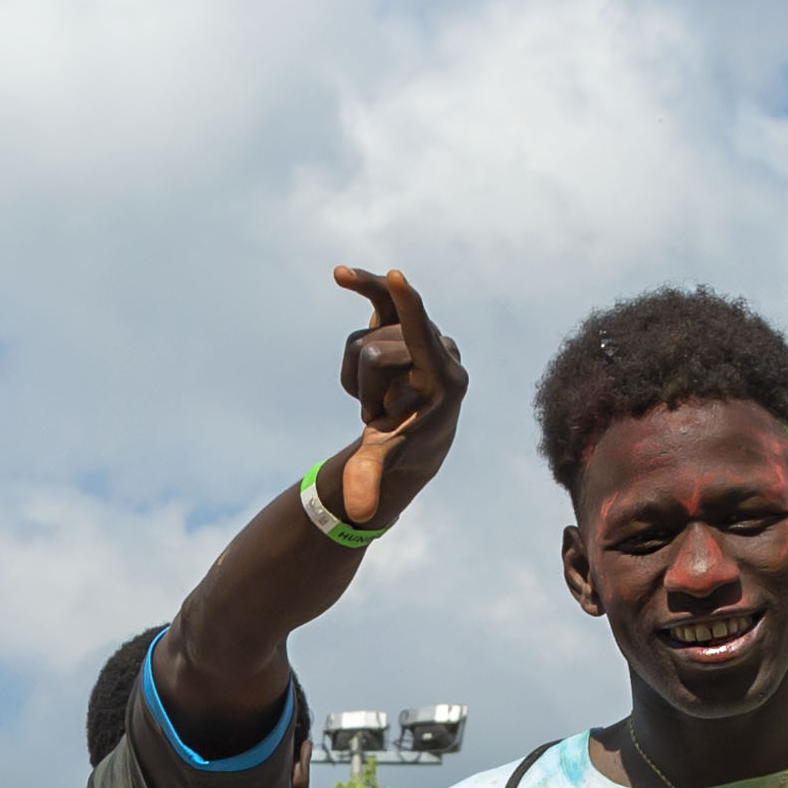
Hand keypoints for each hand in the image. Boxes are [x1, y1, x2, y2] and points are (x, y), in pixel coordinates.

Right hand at [328, 263, 472, 531]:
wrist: (419, 434)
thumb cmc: (405, 448)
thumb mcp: (387, 459)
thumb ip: (372, 479)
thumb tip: (360, 512)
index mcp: (447, 379)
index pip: (422, 337)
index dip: (407, 307)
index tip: (397, 276)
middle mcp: (441, 348)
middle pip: (374, 352)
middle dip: (363, 389)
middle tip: (379, 415)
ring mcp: (423, 331)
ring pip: (363, 339)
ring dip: (359, 376)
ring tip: (379, 396)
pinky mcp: (404, 321)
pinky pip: (378, 298)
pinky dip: (362, 286)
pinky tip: (340, 275)